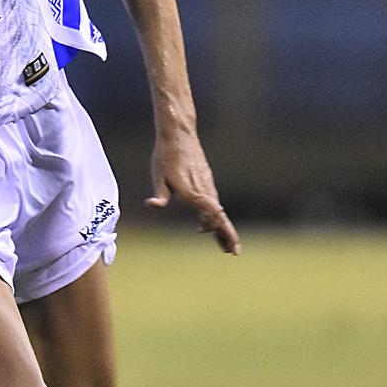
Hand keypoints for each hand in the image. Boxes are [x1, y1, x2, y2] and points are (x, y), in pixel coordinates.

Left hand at [145, 130, 239, 254]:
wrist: (178, 134)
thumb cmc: (166, 156)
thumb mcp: (158, 176)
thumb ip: (160, 194)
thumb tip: (152, 205)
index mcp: (193, 191)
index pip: (212, 215)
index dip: (219, 231)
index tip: (227, 246)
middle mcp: (204, 189)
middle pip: (220, 216)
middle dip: (228, 234)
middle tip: (234, 252)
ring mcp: (207, 184)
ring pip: (217, 210)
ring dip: (221, 228)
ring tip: (224, 245)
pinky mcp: (206, 180)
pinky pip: (213, 202)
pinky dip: (214, 215)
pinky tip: (208, 222)